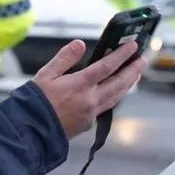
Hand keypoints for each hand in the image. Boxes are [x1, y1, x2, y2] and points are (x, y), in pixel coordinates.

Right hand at [32, 40, 146, 137]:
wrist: (31, 130)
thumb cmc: (36, 102)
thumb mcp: (46, 74)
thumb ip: (65, 58)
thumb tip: (80, 44)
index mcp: (80, 85)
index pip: (107, 66)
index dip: (122, 55)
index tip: (133, 46)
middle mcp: (90, 100)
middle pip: (119, 83)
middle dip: (133, 70)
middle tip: (142, 60)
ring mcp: (91, 113)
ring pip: (116, 97)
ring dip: (128, 84)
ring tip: (135, 75)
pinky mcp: (88, 123)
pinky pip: (106, 107)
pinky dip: (115, 97)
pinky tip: (116, 92)